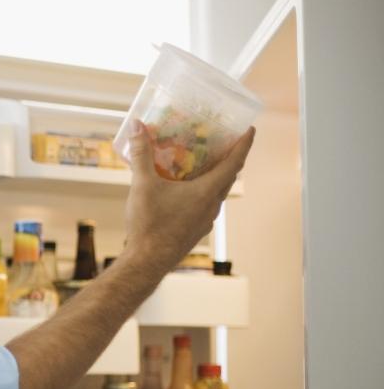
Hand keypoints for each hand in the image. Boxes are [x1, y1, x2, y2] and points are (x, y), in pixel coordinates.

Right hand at [122, 121, 255, 276]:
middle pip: (228, 177)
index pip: (234, 163)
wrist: (147, 262)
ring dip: (214, 177)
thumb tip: (137, 126)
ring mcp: (205, 220)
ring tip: (201, 164)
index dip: (244, 144)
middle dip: (229, 158)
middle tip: (223, 143)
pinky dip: (201, 192)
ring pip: (216, 193)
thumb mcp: (143, 184)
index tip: (251, 130)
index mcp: (207, 191)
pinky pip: (205, 205)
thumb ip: (141, 154)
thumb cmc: (149, 223)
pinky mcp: (196, 230)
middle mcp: (212, 205)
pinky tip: (183, 191)